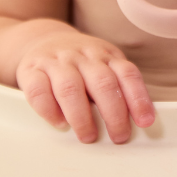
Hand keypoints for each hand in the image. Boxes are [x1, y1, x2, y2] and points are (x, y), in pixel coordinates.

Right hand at [15, 29, 154, 143]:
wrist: (42, 39)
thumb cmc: (80, 64)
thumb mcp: (103, 66)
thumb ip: (117, 88)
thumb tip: (137, 121)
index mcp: (106, 55)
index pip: (127, 73)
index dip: (138, 98)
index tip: (145, 122)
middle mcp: (83, 56)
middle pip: (102, 82)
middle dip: (114, 113)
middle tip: (118, 136)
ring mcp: (56, 62)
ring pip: (71, 87)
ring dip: (82, 116)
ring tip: (89, 136)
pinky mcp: (31, 71)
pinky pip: (39, 91)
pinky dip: (49, 110)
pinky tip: (59, 123)